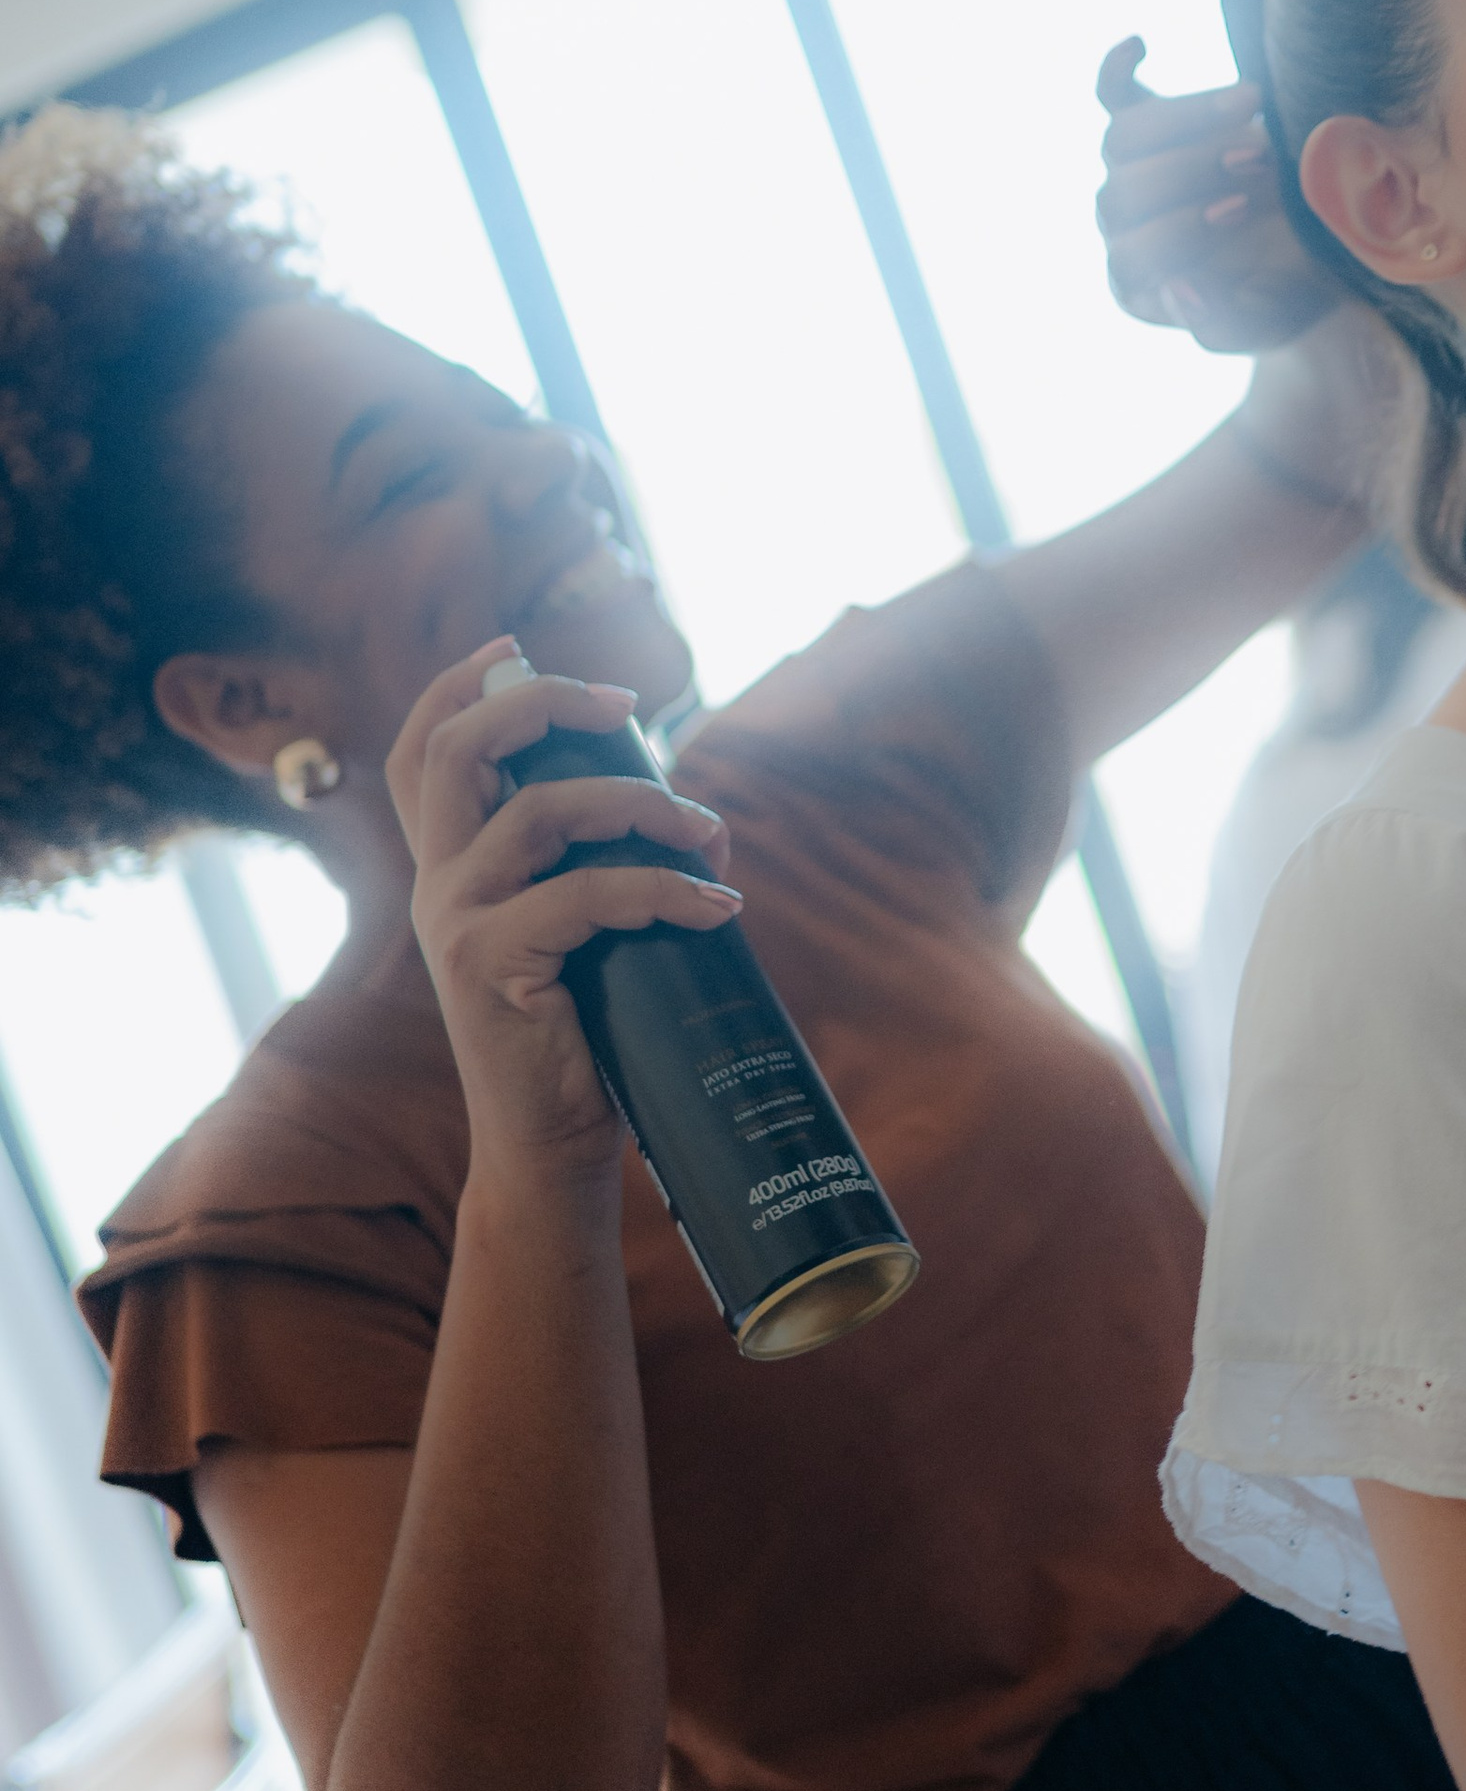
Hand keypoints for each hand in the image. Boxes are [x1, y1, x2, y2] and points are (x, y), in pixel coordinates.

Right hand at [388, 644, 739, 1177]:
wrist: (552, 1144)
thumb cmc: (582, 1034)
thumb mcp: (582, 934)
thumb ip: (600, 868)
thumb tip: (704, 818)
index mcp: (447, 866)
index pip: (421, 748)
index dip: (458, 684)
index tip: (518, 646)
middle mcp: (434, 884)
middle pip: (454, 749)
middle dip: (540, 702)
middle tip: (626, 706)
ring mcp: (452, 924)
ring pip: (536, 812)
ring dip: (638, 803)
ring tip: (709, 831)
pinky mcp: (488, 967)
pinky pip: (583, 897)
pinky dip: (664, 890)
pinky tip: (718, 906)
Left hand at [1094, 36, 1340, 353]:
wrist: (1315, 257)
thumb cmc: (1293, 293)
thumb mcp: (1274, 318)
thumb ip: (1228, 318)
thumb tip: (1181, 288)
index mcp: (1140, 284)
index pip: (1135, 253)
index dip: (1181, 230)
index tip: (1243, 208)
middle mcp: (1123, 229)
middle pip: (1121, 191)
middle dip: (1190, 172)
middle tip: (1260, 162)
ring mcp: (1133, 176)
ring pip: (1123, 139)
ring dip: (1186, 118)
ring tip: (1255, 103)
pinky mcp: (1154, 131)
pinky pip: (1114, 94)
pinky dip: (1118, 67)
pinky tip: (1141, 44)